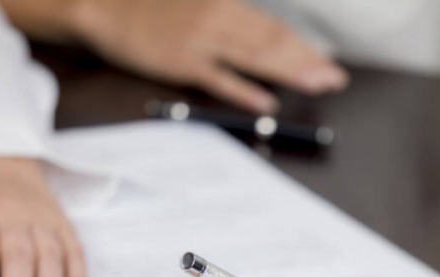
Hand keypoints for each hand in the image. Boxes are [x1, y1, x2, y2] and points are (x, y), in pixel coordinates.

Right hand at [70, 0, 348, 113]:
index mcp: (224, 2)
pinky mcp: (182, 61)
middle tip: (335, 79)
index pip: (273, 26)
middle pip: (272, 42)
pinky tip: (267, 103)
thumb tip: (259, 37)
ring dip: (290, 72)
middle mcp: (218, 16)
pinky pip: (220, 78)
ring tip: (317, 85)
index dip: (303, 45)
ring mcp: (201, 40)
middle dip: (308, 60)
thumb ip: (229, 16)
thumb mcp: (196, 2)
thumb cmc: (150, 7)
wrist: (104, 6)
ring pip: (255, 58)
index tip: (327, 61)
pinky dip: (245, 91)